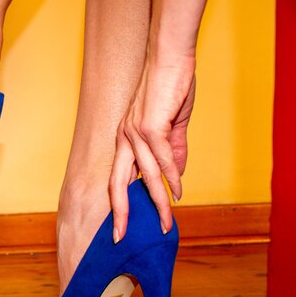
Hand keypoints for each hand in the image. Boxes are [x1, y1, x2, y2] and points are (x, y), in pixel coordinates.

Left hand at [109, 57, 194, 241]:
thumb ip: (173, 152)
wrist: (170, 58)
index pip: (118, 177)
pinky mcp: (150, 126)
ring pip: (145, 177)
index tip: (120, 225)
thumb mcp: (171, 126)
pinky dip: (171, 178)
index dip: (119, 202)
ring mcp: (135, 133)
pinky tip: (177, 192)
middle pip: (117, 184)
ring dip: (157, 202)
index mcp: (125, 140)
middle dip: (119, 214)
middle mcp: (124, 139)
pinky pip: (162, 159)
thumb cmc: (169, 89)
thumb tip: (176, 179)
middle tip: (120, 238)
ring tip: (166, 222)